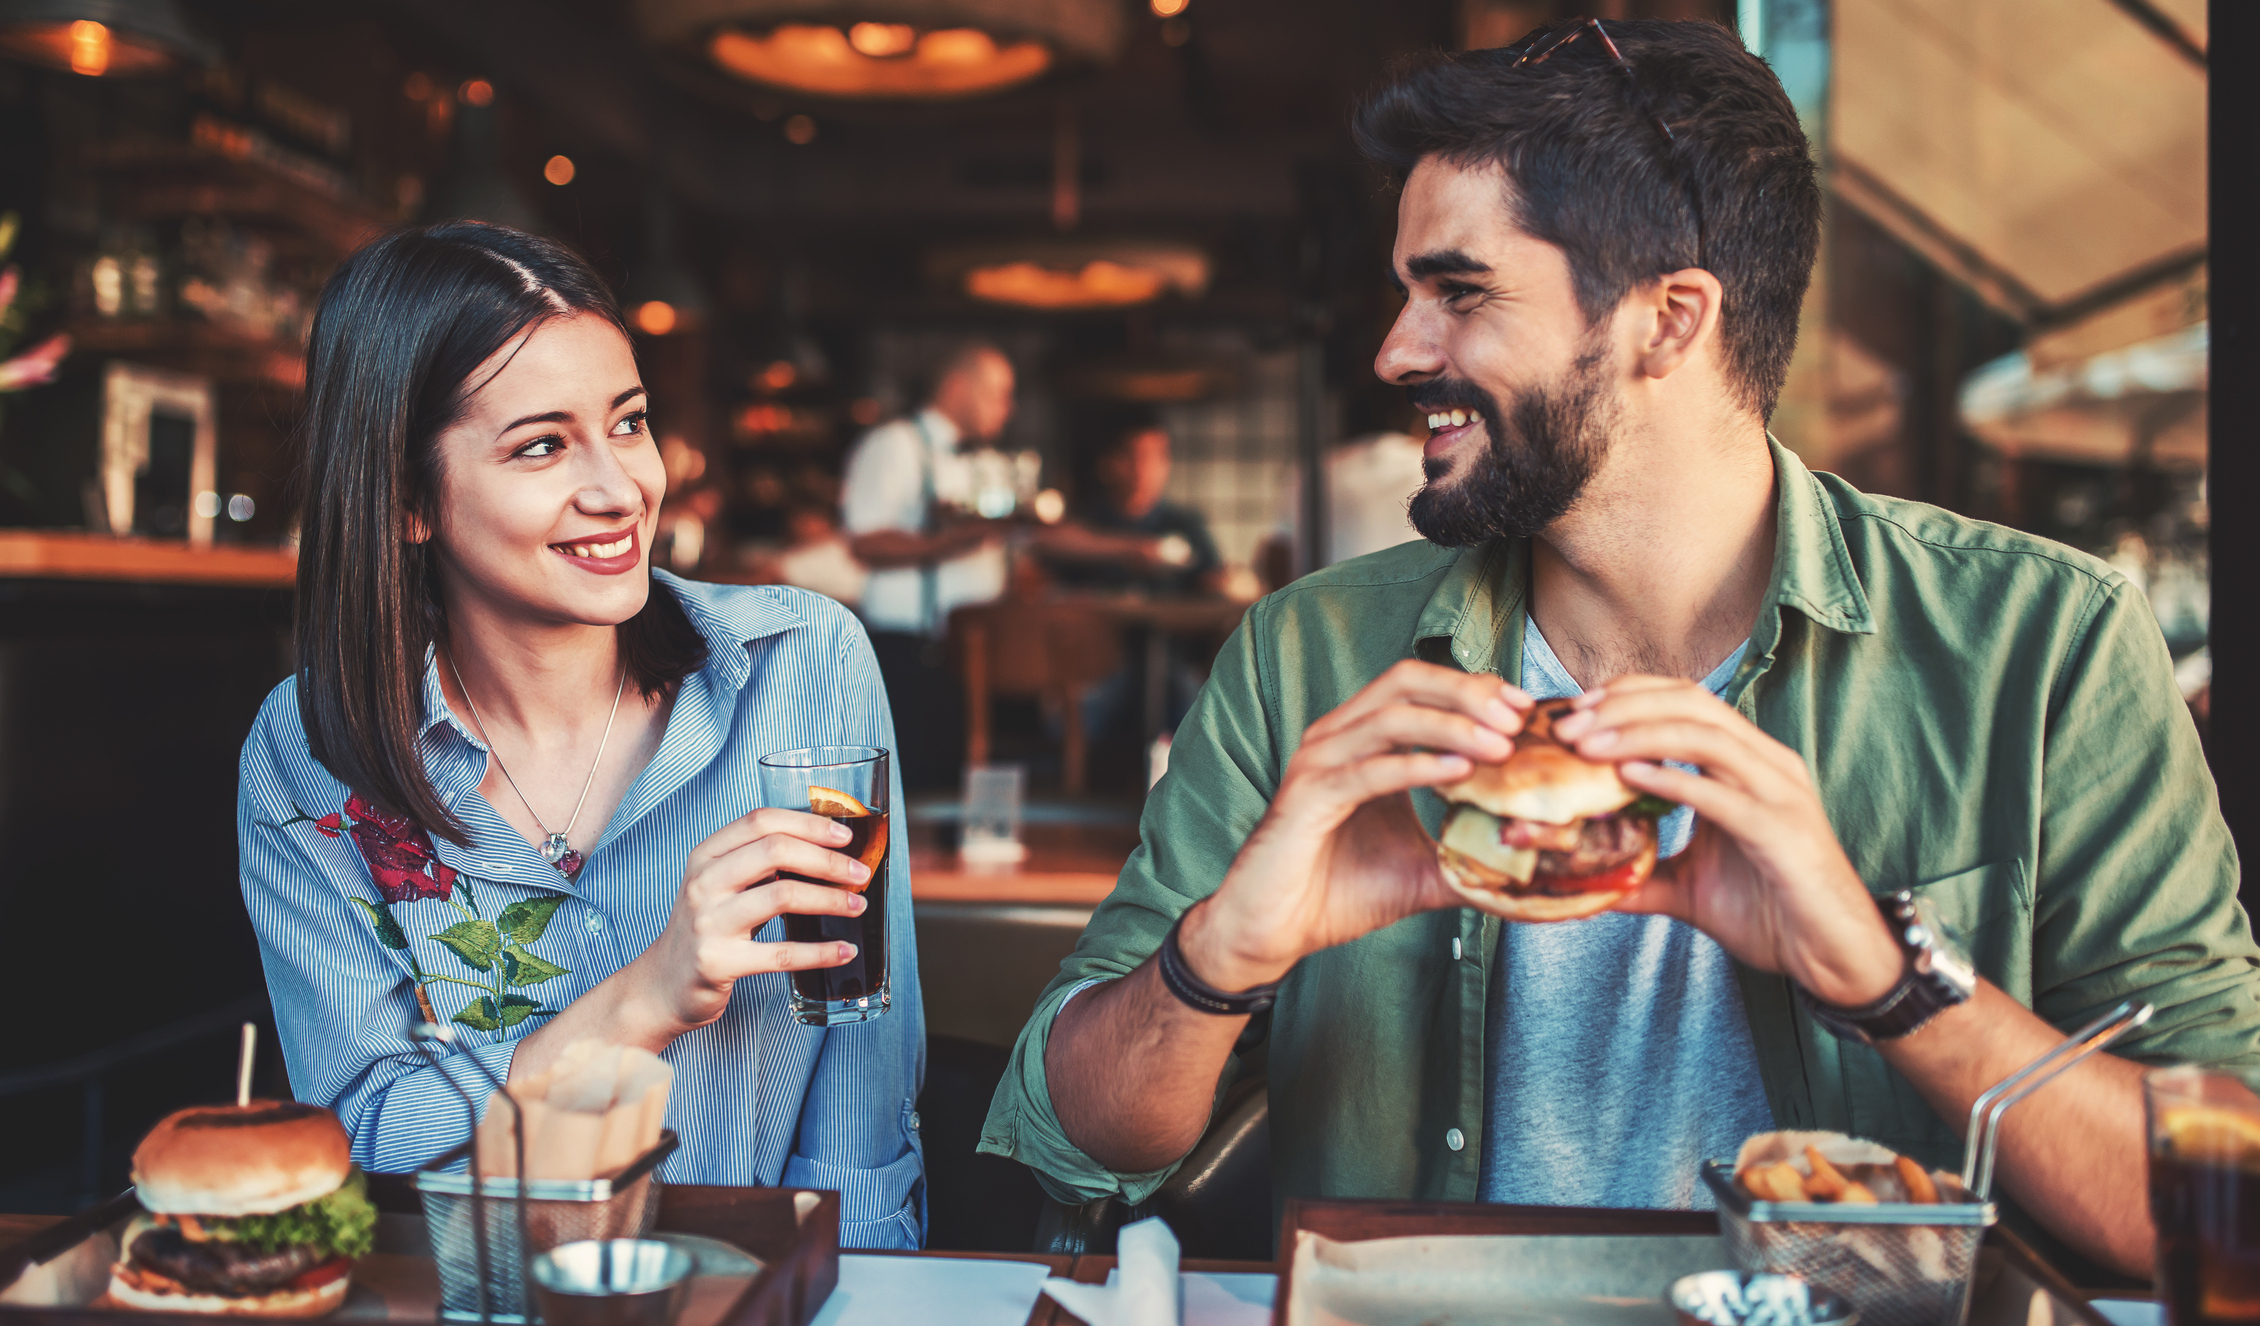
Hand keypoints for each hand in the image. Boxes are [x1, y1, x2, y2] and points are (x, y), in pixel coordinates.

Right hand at [624, 808, 870, 1036]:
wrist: (662, 985)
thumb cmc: (706, 929)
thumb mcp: (721, 885)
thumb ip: (758, 862)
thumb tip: (827, 847)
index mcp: (706, 855)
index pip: (761, 820)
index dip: (808, 823)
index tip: (845, 835)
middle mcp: (704, 882)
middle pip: (775, 850)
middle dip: (827, 860)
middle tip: (860, 873)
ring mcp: (708, 922)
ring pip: (782, 895)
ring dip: (829, 899)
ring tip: (857, 906)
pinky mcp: (718, 961)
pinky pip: (781, 953)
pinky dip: (820, 951)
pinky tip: (843, 950)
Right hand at [1180, 660, 1528, 989]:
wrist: (1274, 931)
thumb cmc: (1339, 892)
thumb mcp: (1423, 869)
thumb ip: (1470, 855)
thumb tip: (1532, 865)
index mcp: (1361, 740)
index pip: (1421, 688)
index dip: (1474, 689)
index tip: (1525, 710)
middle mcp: (1337, 738)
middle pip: (1405, 682)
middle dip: (1467, 692)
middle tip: (1517, 716)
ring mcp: (1319, 763)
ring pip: (1390, 717)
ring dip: (1452, 725)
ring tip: (1501, 744)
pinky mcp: (1308, 798)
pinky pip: (1370, 770)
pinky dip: (1418, 765)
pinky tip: (1460, 771)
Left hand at [1551, 676, 1901, 1005]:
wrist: (1832, 956)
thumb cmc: (1770, 913)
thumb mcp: (1688, 885)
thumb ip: (1640, 872)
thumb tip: (1581, 878)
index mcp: (1747, 762)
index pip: (1685, 700)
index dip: (1627, 694)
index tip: (1575, 713)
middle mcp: (1767, 764)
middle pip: (1691, 702)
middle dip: (1622, 705)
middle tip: (1568, 728)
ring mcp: (1778, 792)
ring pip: (1704, 735)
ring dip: (1638, 733)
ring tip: (1587, 747)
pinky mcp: (1781, 830)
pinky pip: (1721, 793)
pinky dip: (1672, 778)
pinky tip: (1630, 777)